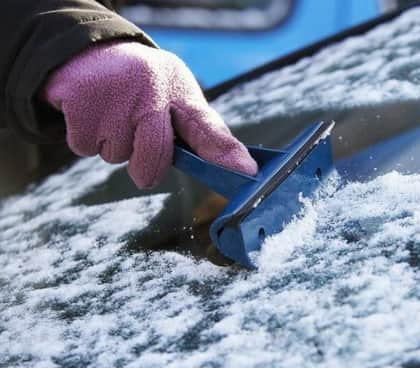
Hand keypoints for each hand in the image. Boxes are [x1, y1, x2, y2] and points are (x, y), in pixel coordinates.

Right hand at [43, 42, 257, 188]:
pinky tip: (92, 112)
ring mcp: (116, 95)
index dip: (224, 152)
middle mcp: (151, 90)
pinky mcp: (81, 101)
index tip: (246, 172)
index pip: (206, 126)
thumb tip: (239, 167)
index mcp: (180, 91)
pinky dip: (86, 138)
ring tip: (113, 113)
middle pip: (154, 159)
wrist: (89, 50)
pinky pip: (85, 147)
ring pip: (116, 156)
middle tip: (138, 139)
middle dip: (146, 166)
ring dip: (113, 146)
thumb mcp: (175, 97)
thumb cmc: (142, 87)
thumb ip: (199, 130)